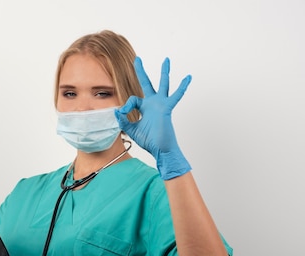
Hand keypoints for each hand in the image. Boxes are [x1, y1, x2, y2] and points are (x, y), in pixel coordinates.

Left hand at [115, 57, 191, 179]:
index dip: (126, 106)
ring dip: (164, 72)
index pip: (132, 100)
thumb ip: (123, 121)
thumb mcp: (132, 130)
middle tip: (138, 59)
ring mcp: (161, 104)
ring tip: (166, 60)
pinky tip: (188, 77)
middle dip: (141, 71)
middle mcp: (152, 104)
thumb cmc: (149, 140)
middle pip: (146, 83)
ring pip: (163, 84)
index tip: (122, 113)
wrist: (160, 149)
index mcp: (144, 108)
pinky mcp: (167, 108)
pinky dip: (182, 87)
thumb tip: (116, 111)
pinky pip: (176, 96)